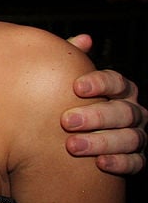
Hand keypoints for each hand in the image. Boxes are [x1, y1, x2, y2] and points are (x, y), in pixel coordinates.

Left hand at [61, 34, 145, 174]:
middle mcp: (132, 111)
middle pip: (123, 112)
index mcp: (119, 90)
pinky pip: (136, 162)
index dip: (100, 83)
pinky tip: (100, 163)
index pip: (117, 82)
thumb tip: (83, 39)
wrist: (65, 139)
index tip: (76, 87)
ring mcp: (136, 135)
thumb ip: (72, 60)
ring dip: (102, 142)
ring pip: (130, 138)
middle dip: (96, 116)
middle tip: (66, 121)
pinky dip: (120, 162)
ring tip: (72, 145)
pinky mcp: (135, 158)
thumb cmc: (67, 102)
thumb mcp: (66, 81)